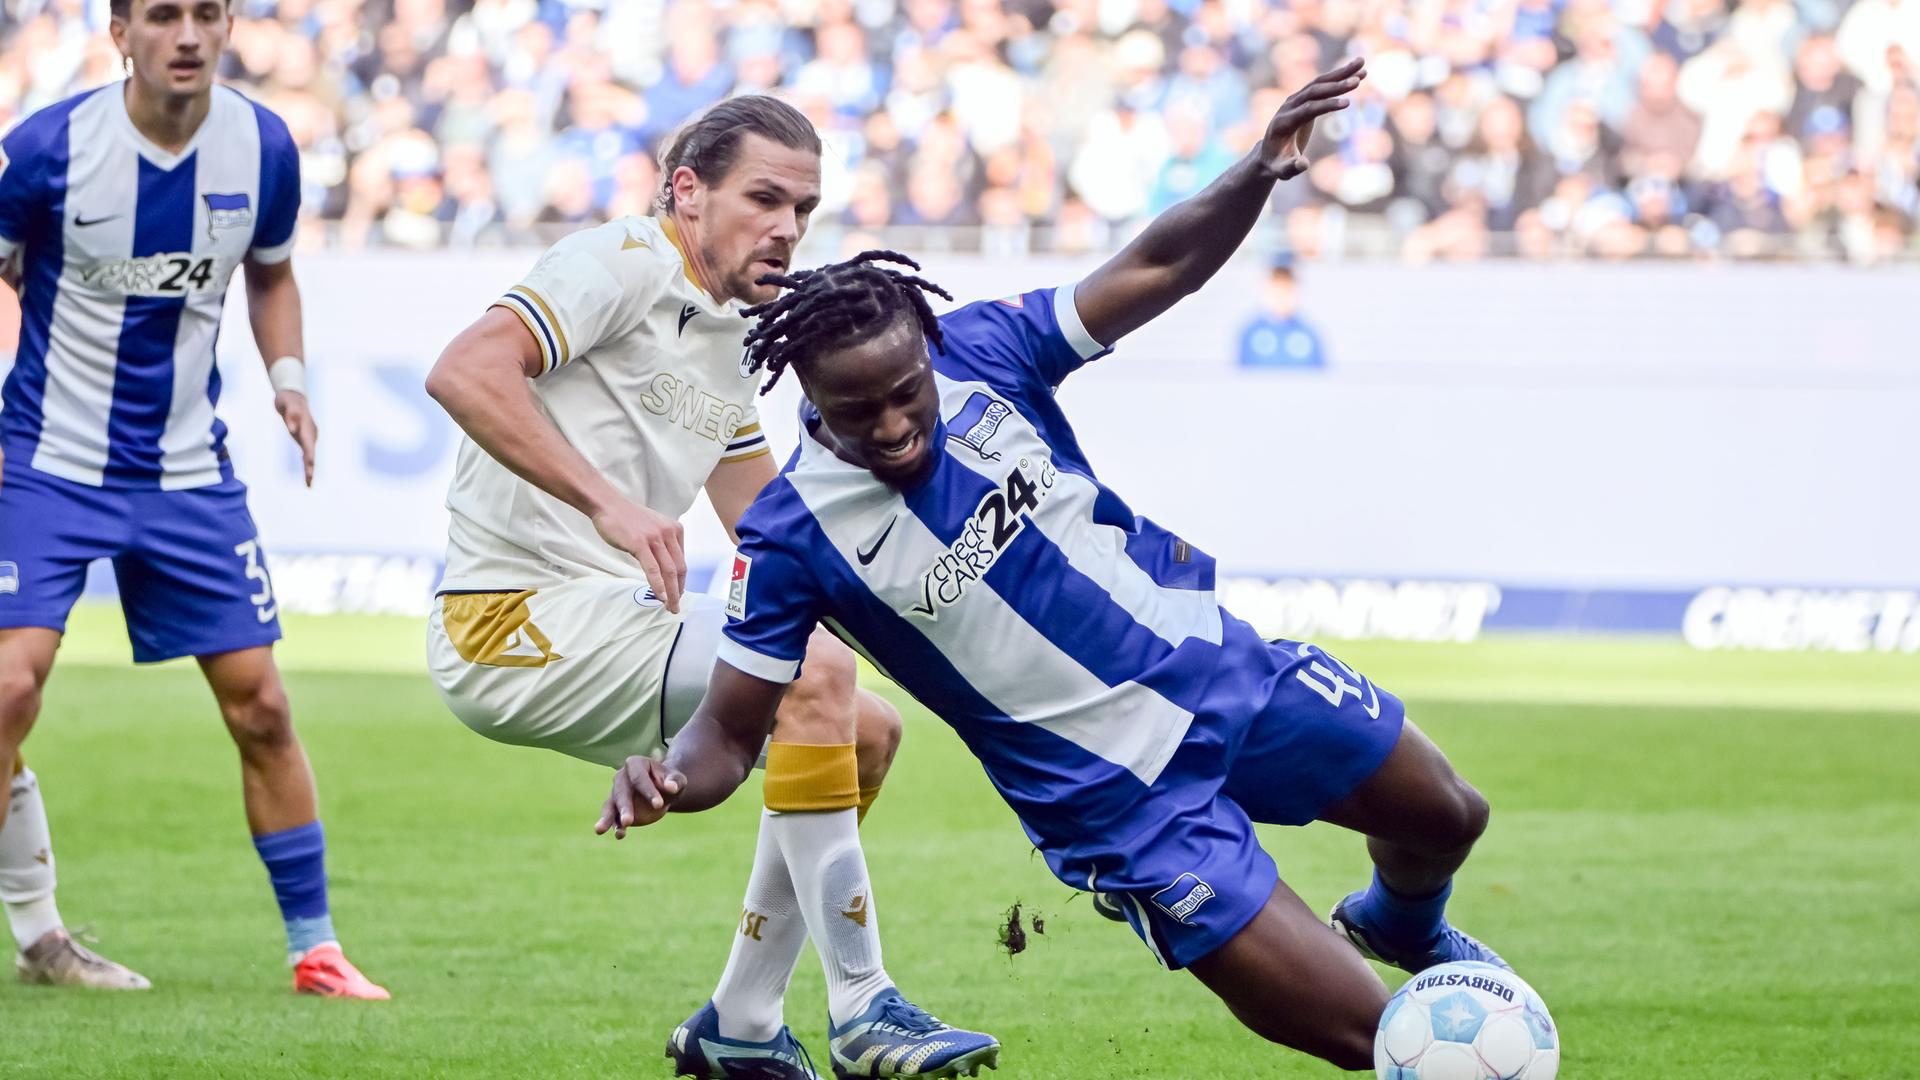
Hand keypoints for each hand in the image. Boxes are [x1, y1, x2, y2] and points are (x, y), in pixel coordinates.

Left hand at [275, 390, 317, 486]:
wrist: (293, 395)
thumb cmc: (287, 399)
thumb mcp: (286, 404)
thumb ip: (291, 415)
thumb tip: (293, 430)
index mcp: (307, 427)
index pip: (309, 445)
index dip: (309, 457)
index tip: (310, 468)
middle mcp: (311, 433)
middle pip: (311, 453)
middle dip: (310, 468)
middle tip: (309, 482)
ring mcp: (309, 436)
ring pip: (311, 455)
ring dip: (310, 469)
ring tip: (309, 484)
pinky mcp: (305, 438)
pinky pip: (307, 453)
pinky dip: (308, 464)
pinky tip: (308, 474)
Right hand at [591, 498, 686, 612]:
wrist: (608, 505)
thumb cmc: (628, 519)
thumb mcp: (654, 528)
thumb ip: (663, 544)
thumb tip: (666, 567)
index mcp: (675, 529)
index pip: (682, 561)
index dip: (681, 581)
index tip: (677, 594)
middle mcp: (669, 533)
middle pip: (679, 568)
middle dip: (679, 591)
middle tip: (675, 606)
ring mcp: (655, 538)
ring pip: (668, 571)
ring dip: (671, 592)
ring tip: (669, 606)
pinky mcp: (640, 543)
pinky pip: (653, 569)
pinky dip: (658, 585)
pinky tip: (660, 597)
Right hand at [595, 755, 686, 837]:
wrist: (664, 792)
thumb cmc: (671, 782)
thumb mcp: (678, 779)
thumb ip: (675, 781)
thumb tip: (672, 787)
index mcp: (636, 764)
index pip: (639, 777)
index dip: (648, 790)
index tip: (659, 805)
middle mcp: (622, 777)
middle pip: (621, 792)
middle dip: (624, 807)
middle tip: (628, 821)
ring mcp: (616, 793)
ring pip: (610, 805)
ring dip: (607, 818)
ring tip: (599, 830)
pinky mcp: (616, 809)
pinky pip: (613, 818)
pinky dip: (615, 827)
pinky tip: (619, 835)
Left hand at [1260, 57, 1366, 181]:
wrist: (1268, 153)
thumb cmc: (1278, 164)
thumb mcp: (1282, 170)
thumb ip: (1291, 168)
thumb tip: (1303, 164)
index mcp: (1283, 123)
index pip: (1307, 110)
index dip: (1327, 106)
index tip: (1348, 103)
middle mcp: (1288, 106)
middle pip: (1314, 92)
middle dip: (1336, 86)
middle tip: (1358, 80)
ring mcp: (1295, 100)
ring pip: (1319, 83)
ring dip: (1340, 73)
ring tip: (1362, 64)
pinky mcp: (1303, 98)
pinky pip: (1322, 85)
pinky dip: (1339, 77)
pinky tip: (1357, 71)